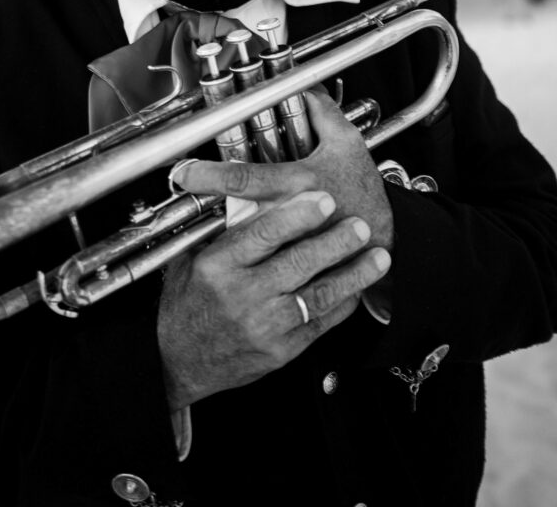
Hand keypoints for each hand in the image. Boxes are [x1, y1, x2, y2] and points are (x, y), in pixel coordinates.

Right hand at [157, 190, 390, 410]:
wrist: (178, 362)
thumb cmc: (186, 304)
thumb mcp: (189, 261)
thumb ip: (220, 232)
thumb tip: (248, 194)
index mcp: (218, 266)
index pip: (265, 234)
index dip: (299, 215)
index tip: (323, 198)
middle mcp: (243, 295)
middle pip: (299, 262)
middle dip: (335, 242)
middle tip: (360, 224)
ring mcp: (265, 326)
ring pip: (318, 294)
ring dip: (353, 274)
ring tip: (378, 256)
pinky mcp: (282, 350)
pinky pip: (320, 323)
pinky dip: (343, 303)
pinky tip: (359, 287)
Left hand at [173, 85, 394, 248]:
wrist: (385, 242)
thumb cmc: (363, 189)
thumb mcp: (347, 143)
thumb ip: (322, 111)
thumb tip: (302, 85)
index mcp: (298, 183)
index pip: (244, 178)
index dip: (208, 175)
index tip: (181, 172)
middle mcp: (288, 217)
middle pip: (230, 215)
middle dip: (201, 211)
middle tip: (177, 204)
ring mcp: (289, 248)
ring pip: (241, 246)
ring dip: (215, 240)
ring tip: (189, 235)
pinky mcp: (291, 272)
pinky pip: (257, 268)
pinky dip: (238, 263)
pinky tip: (222, 259)